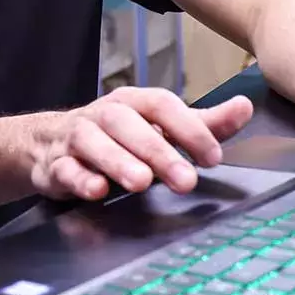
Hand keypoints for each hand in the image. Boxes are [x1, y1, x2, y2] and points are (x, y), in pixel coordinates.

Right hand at [28, 88, 253, 201]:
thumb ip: (202, 123)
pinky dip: (79, 178)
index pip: (162, 105)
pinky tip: (96, 191)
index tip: (213, 157)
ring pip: (93, 142)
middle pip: (128, 124)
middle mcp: (105, 115)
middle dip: (158, 151)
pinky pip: (65, 168)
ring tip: (141, 182)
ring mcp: (77, 138)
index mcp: (134, 103)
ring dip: (118, 161)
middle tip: (185, 181)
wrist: (48, 144)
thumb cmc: (117, 136)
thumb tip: (245, 107)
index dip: (189, 129)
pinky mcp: (55, 164)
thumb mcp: (160, 127)